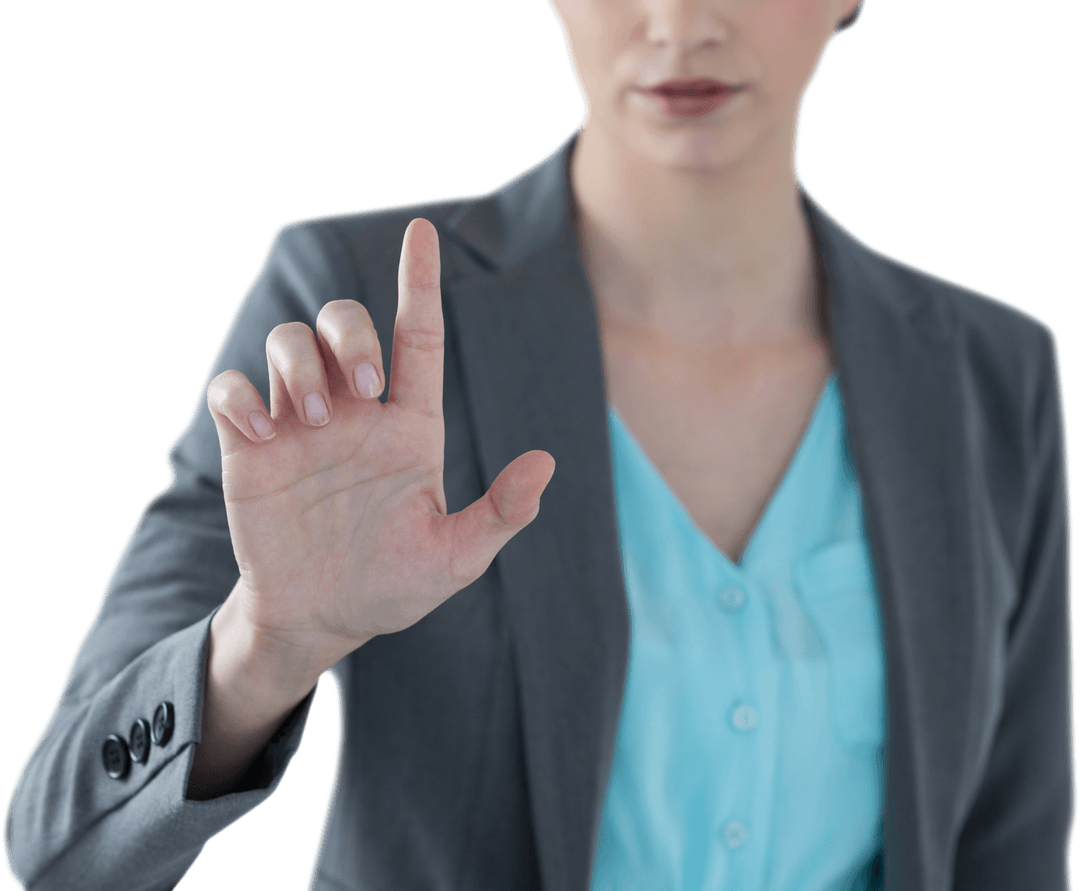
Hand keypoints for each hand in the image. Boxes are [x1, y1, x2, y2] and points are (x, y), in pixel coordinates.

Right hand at [206, 218, 555, 676]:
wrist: (322, 618)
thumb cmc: (394, 584)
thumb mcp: (455, 559)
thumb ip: (501, 514)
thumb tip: (547, 462)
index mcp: (408, 426)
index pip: (418, 337)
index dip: (420, 283)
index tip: (422, 233)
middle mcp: (354, 412)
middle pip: (344, 322)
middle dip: (350, 333)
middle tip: (360, 389)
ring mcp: (300, 426)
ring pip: (288, 341)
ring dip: (297, 363)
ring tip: (309, 421)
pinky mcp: (251, 448)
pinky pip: (232, 390)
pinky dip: (240, 396)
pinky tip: (261, 436)